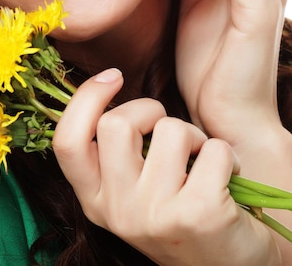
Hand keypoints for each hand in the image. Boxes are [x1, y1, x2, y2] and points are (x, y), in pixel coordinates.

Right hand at [53, 69, 279, 264]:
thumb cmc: (178, 212)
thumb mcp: (130, 190)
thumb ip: (112, 152)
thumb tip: (105, 83)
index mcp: (94, 200)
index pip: (66, 141)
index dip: (84, 99)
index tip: (113, 77)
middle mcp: (116, 211)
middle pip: (114, 124)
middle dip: (149, 109)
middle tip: (167, 128)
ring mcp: (154, 216)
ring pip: (170, 130)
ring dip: (193, 134)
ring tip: (200, 158)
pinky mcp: (197, 216)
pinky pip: (212, 149)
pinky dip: (224, 153)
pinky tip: (226, 176)